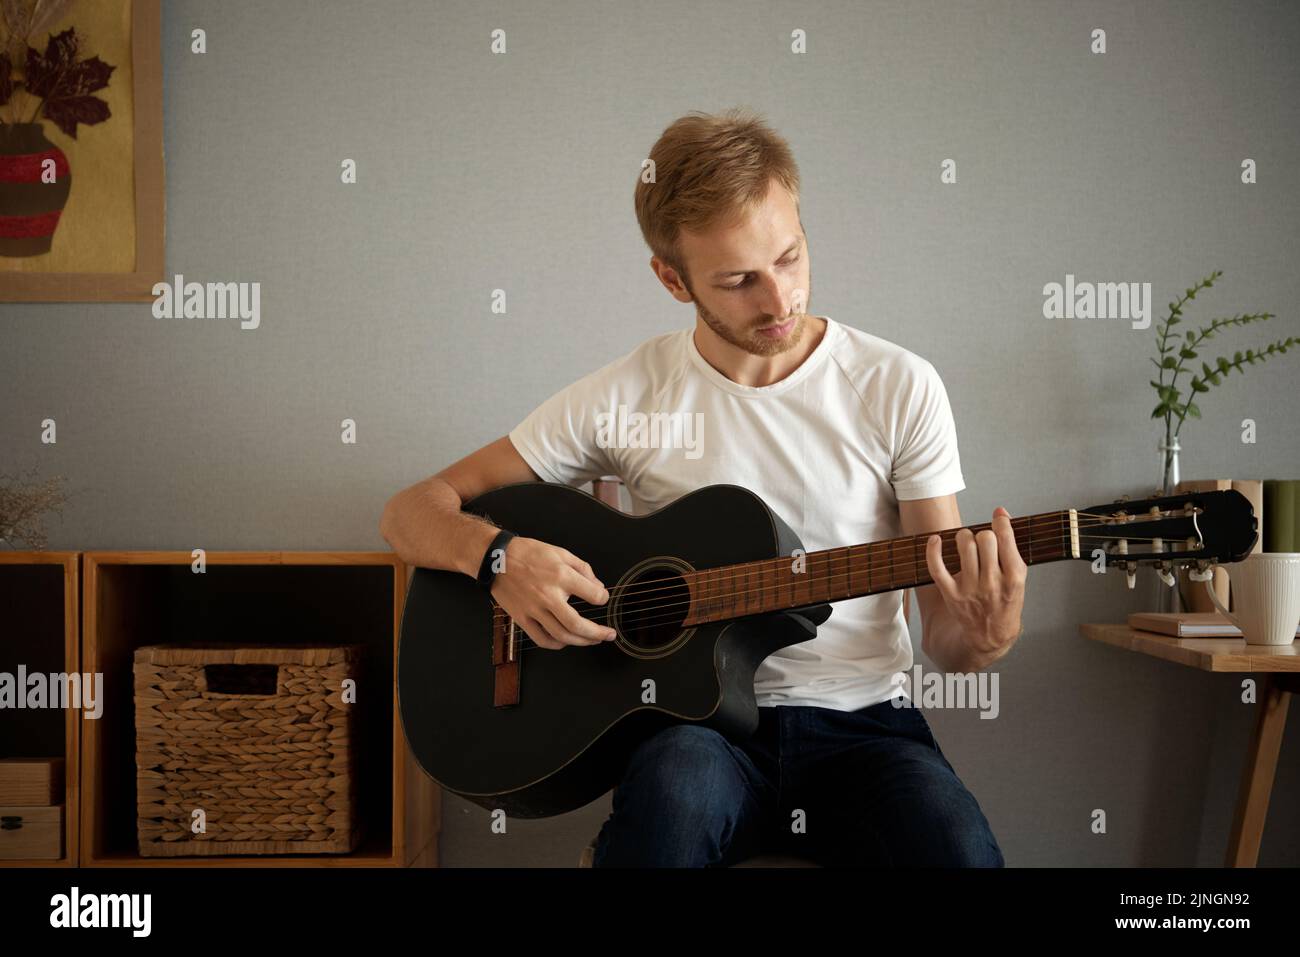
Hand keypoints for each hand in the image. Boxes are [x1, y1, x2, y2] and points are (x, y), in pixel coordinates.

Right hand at [489, 536, 617, 649]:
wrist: (496, 559)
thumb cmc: (527, 554)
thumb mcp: (560, 553)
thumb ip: (583, 570)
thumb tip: (597, 587)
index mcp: (560, 576)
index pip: (593, 595)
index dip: (603, 599)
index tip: (603, 599)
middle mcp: (548, 596)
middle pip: (578, 625)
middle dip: (598, 633)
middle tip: (609, 634)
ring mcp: (534, 610)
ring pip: (561, 636)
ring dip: (581, 641)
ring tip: (592, 640)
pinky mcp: (522, 618)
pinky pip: (541, 639)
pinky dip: (556, 644)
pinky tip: (565, 641)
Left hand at [924, 507, 1026, 664]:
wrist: (990, 636)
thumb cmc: (1005, 601)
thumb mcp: (1019, 577)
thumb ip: (1011, 545)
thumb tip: (1001, 512)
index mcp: (1014, 577)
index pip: (1005, 538)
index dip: (1000, 522)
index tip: (997, 519)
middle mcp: (992, 583)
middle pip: (984, 538)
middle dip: (983, 533)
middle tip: (982, 541)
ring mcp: (971, 589)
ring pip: (964, 546)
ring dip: (963, 536)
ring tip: (966, 541)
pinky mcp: (951, 594)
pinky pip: (936, 566)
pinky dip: (933, 549)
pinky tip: (935, 540)